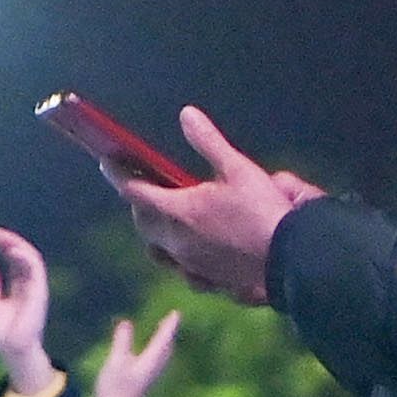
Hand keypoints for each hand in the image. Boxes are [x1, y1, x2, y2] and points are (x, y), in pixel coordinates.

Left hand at [0, 233, 63, 396]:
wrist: (12, 351)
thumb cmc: (3, 334)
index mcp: (18, 288)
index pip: (15, 261)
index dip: (6, 247)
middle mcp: (29, 286)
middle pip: (23, 256)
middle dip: (10, 242)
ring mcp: (35, 288)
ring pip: (32, 258)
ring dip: (18, 245)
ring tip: (3, 237)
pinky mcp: (39, 293)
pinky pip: (36, 270)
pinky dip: (25, 257)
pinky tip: (12, 250)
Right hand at [90, 311, 180, 396]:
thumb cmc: (115, 387)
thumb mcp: (116, 361)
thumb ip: (122, 341)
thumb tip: (127, 323)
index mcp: (150, 360)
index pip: (163, 339)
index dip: (169, 325)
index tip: (176, 313)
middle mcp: (154, 367)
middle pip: (167, 348)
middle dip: (169, 333)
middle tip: (171, 321)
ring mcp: (150, 376)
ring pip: (163, 355)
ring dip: (164, 342)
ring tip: (163, 333)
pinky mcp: (144, 382)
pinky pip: (156, 361)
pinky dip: (157, 351)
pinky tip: (150, 352)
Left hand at [114, 107, 322, 308]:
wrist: (290, 261)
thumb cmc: (262, 212)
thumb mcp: (238, 168)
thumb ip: (208, 142)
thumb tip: (186, 115)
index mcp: (177, 212)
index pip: (134, 191)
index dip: (118, 174)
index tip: (107, 162)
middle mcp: (176, 242)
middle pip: (143, 222)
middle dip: (139, 202)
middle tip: (142, 185)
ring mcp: (190, 266)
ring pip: (158, 249)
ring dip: (155, 232)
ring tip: (164, 219)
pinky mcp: (207, 281)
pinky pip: (182, 270)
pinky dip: (179, 257)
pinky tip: (190, 252)